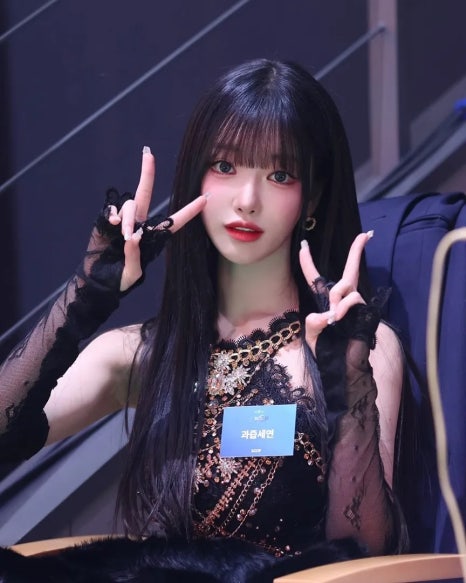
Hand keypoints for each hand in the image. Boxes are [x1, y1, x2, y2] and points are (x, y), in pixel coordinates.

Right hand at [103, 147, 206, 290]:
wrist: (98, 281)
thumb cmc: (120, 280)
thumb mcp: (132, 273)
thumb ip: (135, 255)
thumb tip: (132, 236)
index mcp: (153, 237)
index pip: (175, 221)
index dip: (190, 211)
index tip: (205, 198)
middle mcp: (139, 224)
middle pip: (145, 194)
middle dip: (147, 173)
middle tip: (148, 153)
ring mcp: (123, 221)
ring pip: (130, 206)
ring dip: (127, 218)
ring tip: (122, 234)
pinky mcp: (106, 222)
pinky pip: (112, 210)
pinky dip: (113, 216)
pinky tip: (111, 226)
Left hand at [299, 232, 372, 354]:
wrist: (342, 366)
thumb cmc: (326, 350)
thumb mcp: (312, 335)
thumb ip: (313, 323)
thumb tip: (326, 314)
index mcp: (325, 302)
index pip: (315, 278)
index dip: (308, 262)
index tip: (304, 245)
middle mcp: (342, 299)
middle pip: (349, 270)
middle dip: (357, 251)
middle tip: (366, 234)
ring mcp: (354, 304)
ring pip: (344, 286)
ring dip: (335, 300)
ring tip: (333, 318)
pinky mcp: (364, 310)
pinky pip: (352, 298)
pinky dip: (343, 307)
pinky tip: (338, 318)